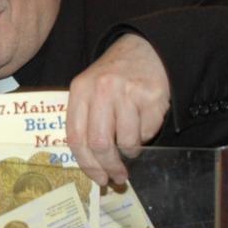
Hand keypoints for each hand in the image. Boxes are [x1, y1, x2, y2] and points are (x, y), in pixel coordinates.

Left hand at [65, 33, 169, 186]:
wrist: (144, 49)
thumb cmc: (114, 77)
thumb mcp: (90, 90)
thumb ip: (85, 121)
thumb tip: (92, 165)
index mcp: (80, 90)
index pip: (76, 137)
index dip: (86, 164)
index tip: (98, 178)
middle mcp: (102, 90)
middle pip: (100, 143)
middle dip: (109, 166)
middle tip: (117, 177)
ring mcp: (128, 92)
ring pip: (127, 142)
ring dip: (131, 150)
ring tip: (132, 142)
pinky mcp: (152, 96)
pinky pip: (148, 132)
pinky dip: (146, 135)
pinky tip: (144, 120)